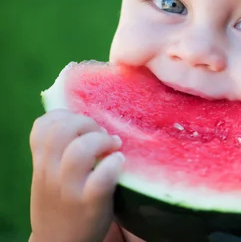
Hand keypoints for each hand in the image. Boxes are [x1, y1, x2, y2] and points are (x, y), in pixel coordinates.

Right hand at [29, 109, 124, 241]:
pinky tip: (119, 162)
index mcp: (41, 164)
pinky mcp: (90, 203)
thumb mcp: (50, 176)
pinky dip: (114, 163)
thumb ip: (59, 152)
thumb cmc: (62, 204)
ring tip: (114, 146)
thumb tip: (84, 121)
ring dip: (102, 140)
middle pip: (63, 130)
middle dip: (87, 123)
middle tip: (103, 134)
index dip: (66, 115)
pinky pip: (102, 176)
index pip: (43, 125)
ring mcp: (69, 189)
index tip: (83, 125)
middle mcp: (50, 174)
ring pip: (80, 149)